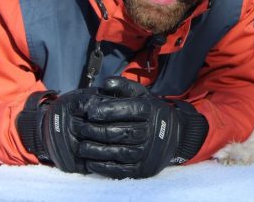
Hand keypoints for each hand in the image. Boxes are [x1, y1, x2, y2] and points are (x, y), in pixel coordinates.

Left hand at [16, 78, 207, 178]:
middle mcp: (149, 132)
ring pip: (113, 152)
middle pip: (113, 132)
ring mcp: (147, 153)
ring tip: (75, 146)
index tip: (85, 110)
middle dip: (91, 131)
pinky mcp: (143, 168)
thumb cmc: (157, 111)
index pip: (119, 111)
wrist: (179, 136)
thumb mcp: (143, 94)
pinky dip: (99, 166)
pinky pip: (117, 168)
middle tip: (74, 129)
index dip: (100, 111)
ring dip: (91, 150)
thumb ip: (122, 87)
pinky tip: (86, 162)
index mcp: (148, 111)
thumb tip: (99, 84)